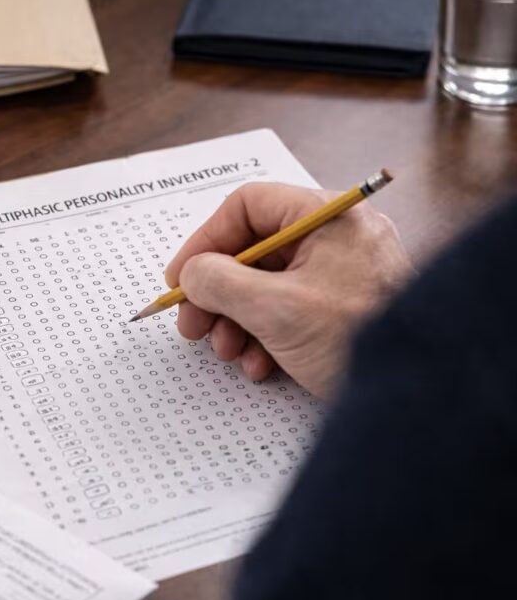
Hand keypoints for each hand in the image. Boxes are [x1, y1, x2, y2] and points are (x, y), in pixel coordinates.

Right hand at [164, 182, 412, 397]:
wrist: (419, 393)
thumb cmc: (357, 339)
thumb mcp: (275, 308)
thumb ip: (220, 283)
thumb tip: (191, 274)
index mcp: (328, 216)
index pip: (247, 206)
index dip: (205, 241)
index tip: (180, 278)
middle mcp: (338, 236)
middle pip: (253, 250)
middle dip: (217, 293)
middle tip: (192, 325)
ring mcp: (343, 272)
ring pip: (268, 284)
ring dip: (236, 321)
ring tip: (228, 352)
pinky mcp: (345, 307)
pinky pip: (292, 308)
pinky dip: (266, 335)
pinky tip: (261, 365)